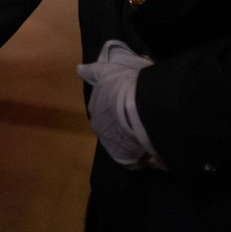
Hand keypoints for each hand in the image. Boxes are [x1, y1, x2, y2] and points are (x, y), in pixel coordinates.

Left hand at [76, 40, 155, 169]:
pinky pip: (133, 162)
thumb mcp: (106, 72)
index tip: (127, 106)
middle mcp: (99, 129)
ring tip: (148, 135)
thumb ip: (93, 72)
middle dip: (123, 126)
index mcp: (95, 109)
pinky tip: (151, 151)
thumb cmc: (123, 87)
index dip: (115, 109)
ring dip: (133, 141)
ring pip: (123, 144)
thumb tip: (79, 69)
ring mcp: (111, 146)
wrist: (138, 108)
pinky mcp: (125, 160)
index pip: (103, 111)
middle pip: (112, 129)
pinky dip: (141, 158)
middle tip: (140, 120)